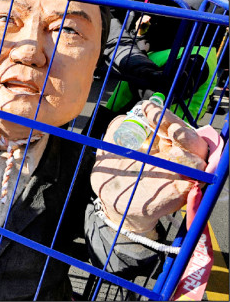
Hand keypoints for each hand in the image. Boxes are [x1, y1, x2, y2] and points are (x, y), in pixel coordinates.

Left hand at [91, 101, 208, 233]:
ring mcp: (179, 175)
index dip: (162, 114)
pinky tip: (177, 159)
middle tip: (163, 120)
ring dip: (188, 143)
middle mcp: (175, 158)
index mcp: (162, 144)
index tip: (147, 108)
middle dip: (178, 125)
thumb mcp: (111, 146)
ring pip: (197, 157)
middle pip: (190, 138)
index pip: (171, 125)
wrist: (112, 201)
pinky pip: (192, 181)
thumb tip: (127, 116)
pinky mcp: (178, 193)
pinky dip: (189, 170)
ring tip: (174, 132)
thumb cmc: (116, 172)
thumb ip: (119, 129)